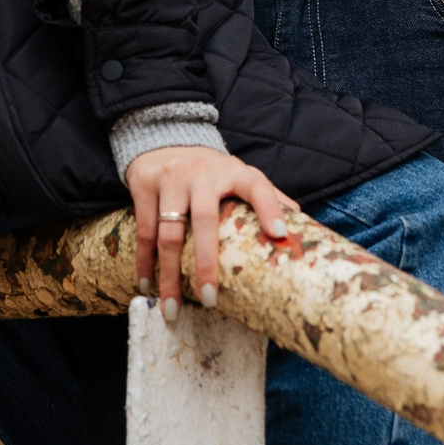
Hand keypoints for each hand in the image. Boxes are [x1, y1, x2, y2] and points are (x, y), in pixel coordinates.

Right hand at [124, 145, 294, 320]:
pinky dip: (144, 260)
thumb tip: (299, 221)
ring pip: (168, 233)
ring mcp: (172, 179)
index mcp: (233, 172)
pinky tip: (147, 283)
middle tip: (210, 299)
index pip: (257, 186)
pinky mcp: (145, 184)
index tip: (278, 234)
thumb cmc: (210, 169)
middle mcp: (203, 174)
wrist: (164, 137)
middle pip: (205, 222)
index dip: (270, 208)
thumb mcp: (239, 174)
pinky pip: (144, 230)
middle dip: (205, 263)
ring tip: (172, 307)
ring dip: (169, 274)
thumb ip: (266, 195)